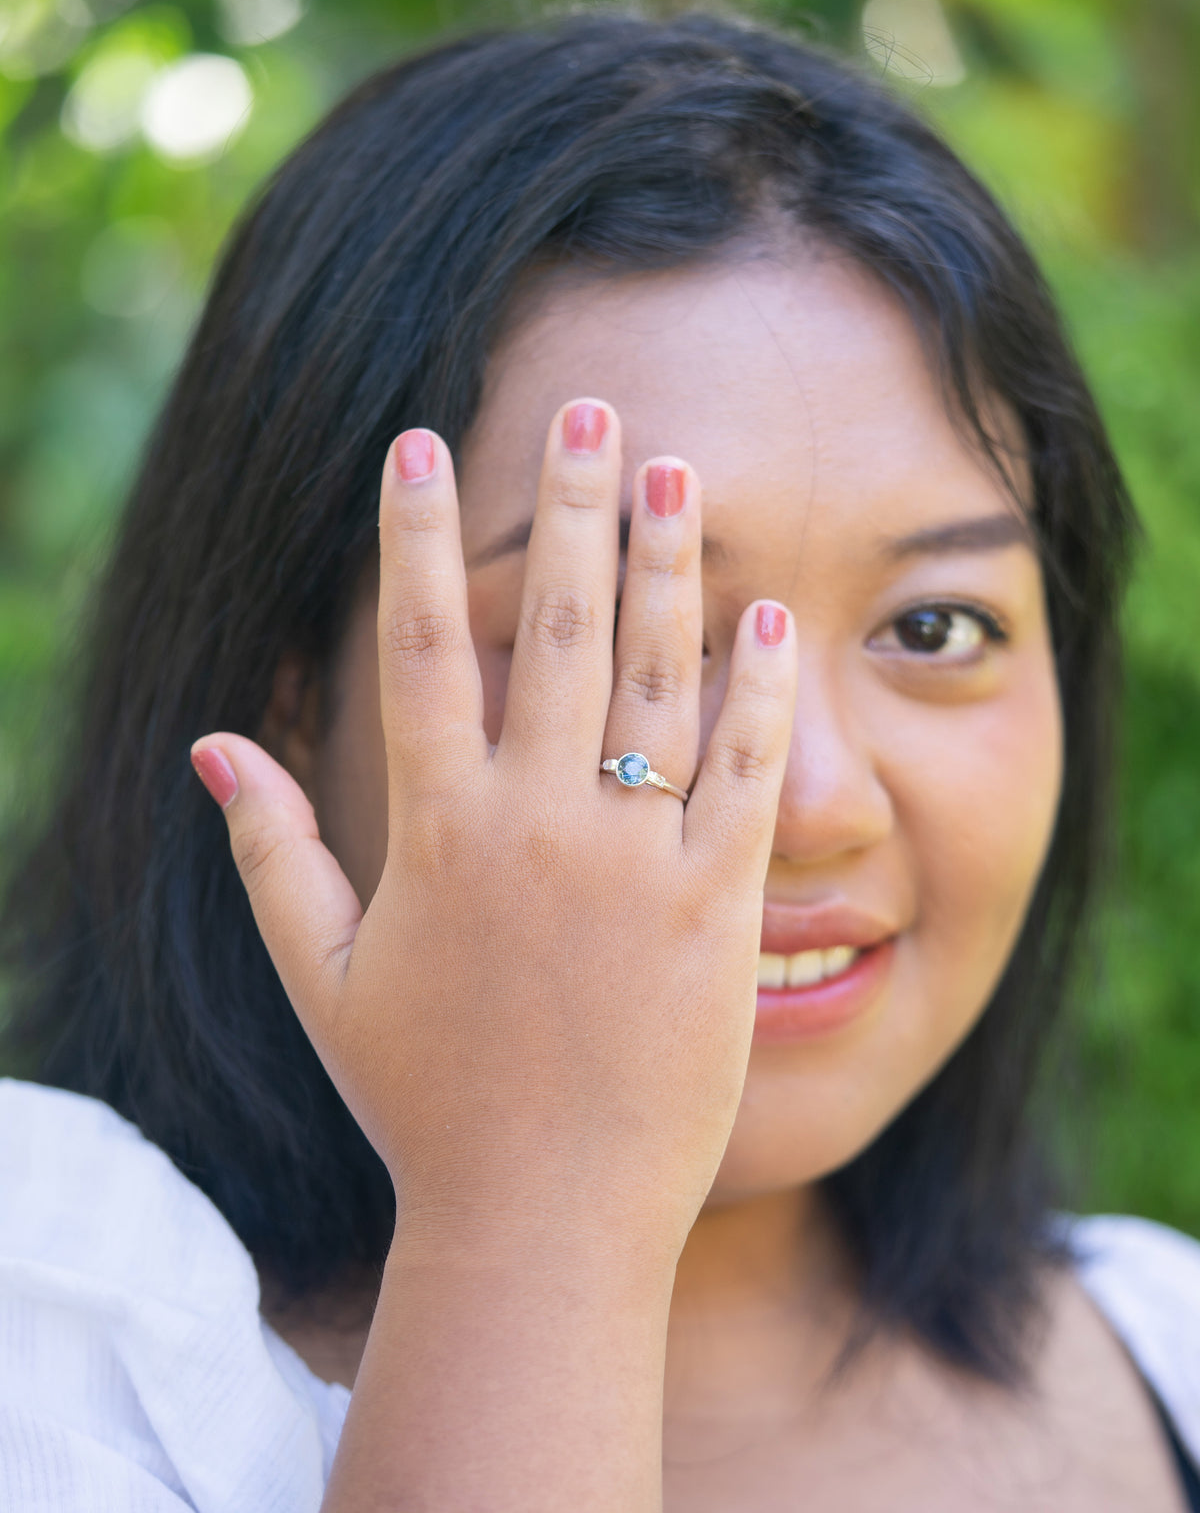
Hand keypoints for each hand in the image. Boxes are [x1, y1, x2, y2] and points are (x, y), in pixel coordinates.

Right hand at [192, 400, 797, 1261]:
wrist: (541, 1220)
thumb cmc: (424, 1101)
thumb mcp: (322, 976)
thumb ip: (268, 849)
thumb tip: (211, 743)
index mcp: (437, 832)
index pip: (419, 648)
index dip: (415, 537)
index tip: (420, 444)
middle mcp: (536, 825)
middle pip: (552, 630)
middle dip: (570, 508)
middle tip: (592, 411)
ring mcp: (635, 863)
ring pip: (655, 681)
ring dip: (670, 566)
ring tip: (680, 469)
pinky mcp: (716, 911)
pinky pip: (748, 778)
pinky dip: (763, 694)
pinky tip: (773, 616)